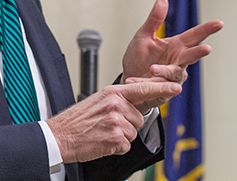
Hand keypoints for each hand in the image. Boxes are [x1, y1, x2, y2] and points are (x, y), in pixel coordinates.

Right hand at [46, 81, 180, 162]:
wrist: (60, 135)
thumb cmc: (77, 120)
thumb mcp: (98, 101)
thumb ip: (118, 100)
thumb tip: (137, 104)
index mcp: (112, 93)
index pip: (142, 89)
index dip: (162, 88)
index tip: (176, 87)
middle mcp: (116, 105)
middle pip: (139, 118)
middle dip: (127, 124)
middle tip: (107, 124)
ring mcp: (116, 121)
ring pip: (133, 133)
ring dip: (121, 137)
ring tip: (103, 133)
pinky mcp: (115, 138)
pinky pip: (126, 146)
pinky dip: (116, 148)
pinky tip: (102, 142)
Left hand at [121, 0, 222, 111]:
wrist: (128, 79)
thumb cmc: (139, 57)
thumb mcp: (143, 35)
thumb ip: (154, 19)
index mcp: (175, 46)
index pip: (194, 36)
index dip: (206, 30)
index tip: (219, 23)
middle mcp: (178, 61)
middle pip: (191, 56)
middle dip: (198, 52)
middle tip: (206, 48)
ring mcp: (172, 77)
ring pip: (174, 73)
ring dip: (164, 71)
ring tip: (153, 69)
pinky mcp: (163, 90)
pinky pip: (158, 86)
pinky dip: (149, 84)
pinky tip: (140, 81)